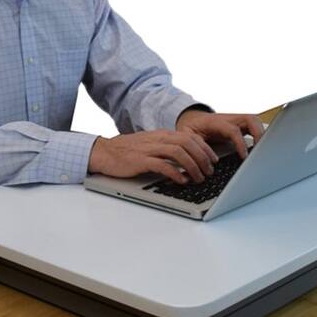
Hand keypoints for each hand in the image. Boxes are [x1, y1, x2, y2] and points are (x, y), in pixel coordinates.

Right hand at [88, 129, 219, 184]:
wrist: (103, 152)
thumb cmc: (127, 151)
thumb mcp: (150, 145)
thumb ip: (167, 149)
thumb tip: (186, 158)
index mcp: (162, 135)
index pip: (190, 137)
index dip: (205, 148)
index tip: (213, 160)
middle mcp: (158, 139)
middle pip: (188, 143)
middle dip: (203, 157)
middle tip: (210, 171)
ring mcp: (149, 149)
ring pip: (178, 153)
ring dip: (193, 166)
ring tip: (199, 178)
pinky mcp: (140, 161)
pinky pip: (162, 165)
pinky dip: (175, 173)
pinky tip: (182, 181)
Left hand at [174, 109, 265, 159]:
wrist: (192, 119)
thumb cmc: (191, 128)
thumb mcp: (188, 136)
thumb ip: (197, 146)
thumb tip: (207, 159)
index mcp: (215, 122)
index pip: (233, 130)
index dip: (240, 143)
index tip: (244, 157)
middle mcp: (228, 118)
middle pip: (250, 119)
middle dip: (258, 134)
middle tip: (260, 151)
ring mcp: (236, 120)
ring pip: (255, 121)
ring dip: (262, 133)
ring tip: (263, 150)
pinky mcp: (240, 125)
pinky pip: (254, 126)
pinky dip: (260, 135)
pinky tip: (260, 148)